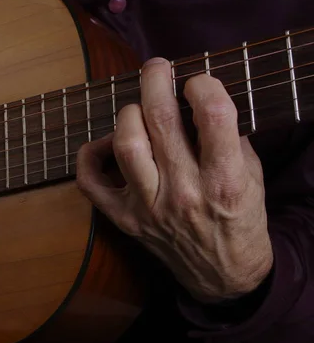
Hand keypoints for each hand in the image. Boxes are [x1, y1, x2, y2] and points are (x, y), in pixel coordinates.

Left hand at [77, 57, 272, 302]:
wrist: (224, 274)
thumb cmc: (239, 220)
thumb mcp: (251, 177)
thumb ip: (229, 138)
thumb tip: (197, 99)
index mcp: (224, 181)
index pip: (212, 115)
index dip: (202, 85)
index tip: (197, 81)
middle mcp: (184, 193)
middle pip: (160, 119)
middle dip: (156, 80)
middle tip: (157, 68)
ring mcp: (148, 207)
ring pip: (125, 143)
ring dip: (129, 113)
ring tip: (139, 109)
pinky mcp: (124, 219)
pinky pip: (90, 181)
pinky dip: (90, 154)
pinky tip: (106, 143)